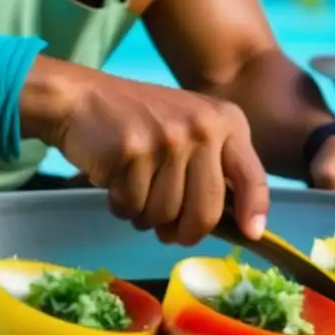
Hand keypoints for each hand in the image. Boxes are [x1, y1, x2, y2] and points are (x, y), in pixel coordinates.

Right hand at [51, 72, 269, 245]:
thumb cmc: (140, 121)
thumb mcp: (192, 130)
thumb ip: (216, 166)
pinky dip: (121, 206)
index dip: (253, 210)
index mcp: (226, 121)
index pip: (250, 176)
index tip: (251, 235)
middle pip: (205, 210)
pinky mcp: (134, 150)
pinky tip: (115, 183)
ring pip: (165, 214)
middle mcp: (203, 128)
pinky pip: (133, 206)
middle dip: (185, 232)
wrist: (81, 98)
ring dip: (146, 218)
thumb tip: (240, 224)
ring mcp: (169, 138)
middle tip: (170, 234)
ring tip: (135, 194)